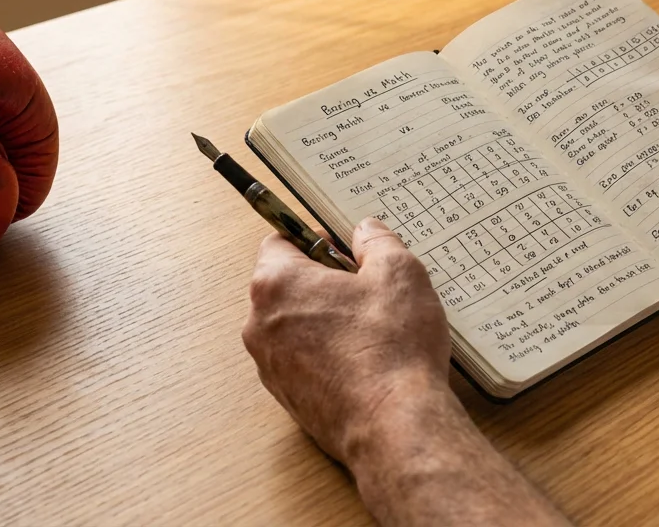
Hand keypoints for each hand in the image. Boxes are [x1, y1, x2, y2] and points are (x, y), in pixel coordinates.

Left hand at [242, 218, 453, 464]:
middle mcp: (260, 326)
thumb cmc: (391, 349)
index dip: (315, 237)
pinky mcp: (288, 398)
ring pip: (293, 325)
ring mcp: (270, 367)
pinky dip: (326, 354)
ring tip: (370, 326)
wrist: (393, 426)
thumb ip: (377, 241)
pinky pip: (302, 361)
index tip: (343, 246)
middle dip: (322, 280)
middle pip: (285, 285)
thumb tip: (365, 232)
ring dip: (324, 319)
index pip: (280, 240)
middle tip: (365, 286)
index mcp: (276, 285)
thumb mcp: (398, 272)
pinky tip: (364, 359)